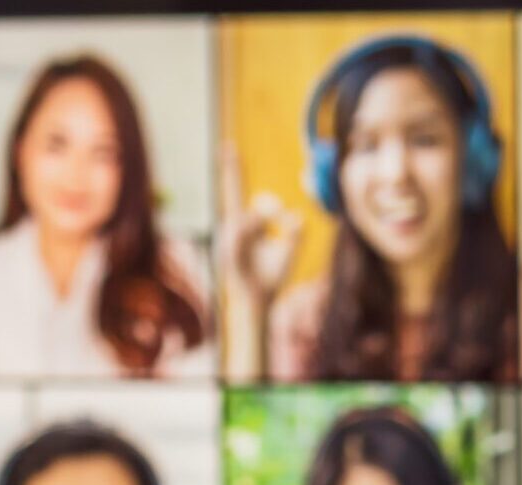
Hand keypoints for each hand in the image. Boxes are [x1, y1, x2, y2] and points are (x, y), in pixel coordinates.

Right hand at [218, 148, 302, 307]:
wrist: (259, 301)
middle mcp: (234, 228)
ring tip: (267, 243)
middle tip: (243, 173)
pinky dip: (256, 229)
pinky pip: (246, 228)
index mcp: (245, 224)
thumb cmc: (273, 276)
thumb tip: (295, 216)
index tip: (226, 147)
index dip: (232, 171)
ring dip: (266, 222)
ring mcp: (230, 239)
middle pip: (246, 200)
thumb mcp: (290, 250)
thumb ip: (295, 231)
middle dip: (255, 198)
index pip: (236, 192)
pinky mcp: (231, 250)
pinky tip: (257, 239)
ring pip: (252, 216)